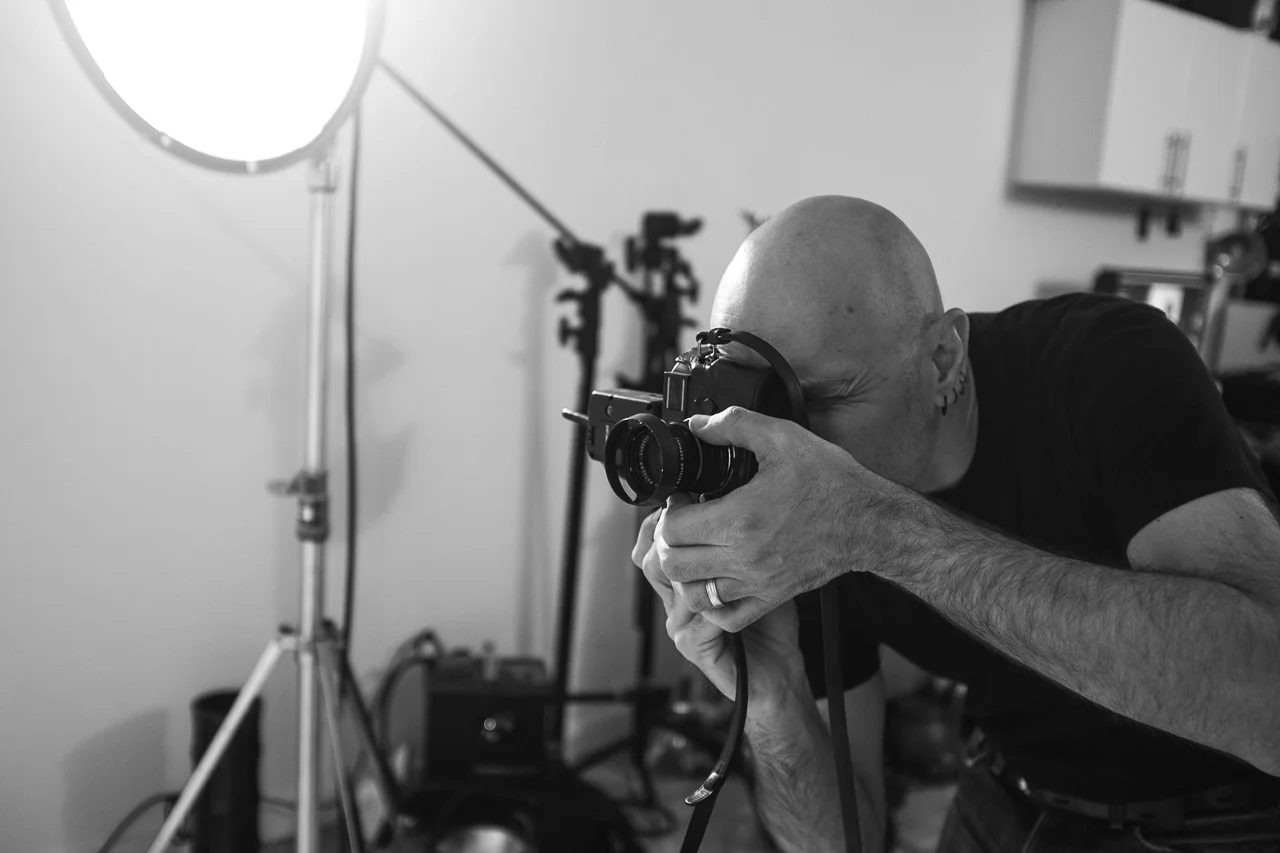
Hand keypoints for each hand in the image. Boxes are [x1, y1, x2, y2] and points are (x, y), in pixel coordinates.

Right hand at [633, 495, 807, 705]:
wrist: (778, 668)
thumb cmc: (770, 619)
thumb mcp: (755, 569)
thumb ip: (736, 541)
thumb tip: (739, 495)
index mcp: (682, 581)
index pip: (650, 543)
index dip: (665, 522)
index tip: (687, 502)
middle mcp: (674, 601)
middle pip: (650, 559)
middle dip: (677, 538)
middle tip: (706, 524)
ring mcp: (680, 625)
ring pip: (671, 584)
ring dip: (701, 568)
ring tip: (728, 561)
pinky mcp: (693, 647)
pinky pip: (695, 618)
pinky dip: (717, 606)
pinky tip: (737, 596)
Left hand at [656, 406, 903, 631]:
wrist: (869, 522)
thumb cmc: (831, 482)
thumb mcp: (783, 438)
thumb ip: (735, 425)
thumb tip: (699, 425)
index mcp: (740, 519)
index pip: (672, 529)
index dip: (668, 510)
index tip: (683, 499)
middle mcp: (744, 557)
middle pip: (673, 565)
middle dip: (669, 541)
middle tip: (685, 524)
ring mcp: (757, 583)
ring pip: (694, 595)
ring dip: (685, 573)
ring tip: (696, 551)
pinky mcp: (771, 597)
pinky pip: (727, 617)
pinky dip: (713, 603)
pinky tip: (718, 579)